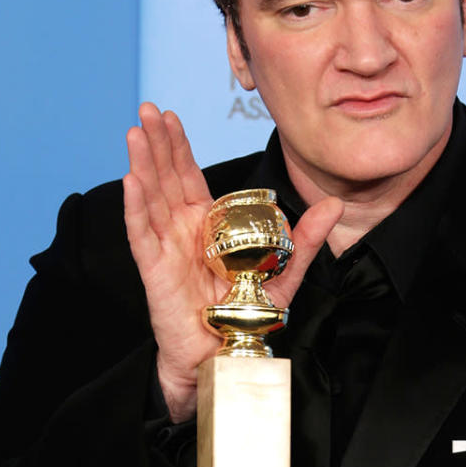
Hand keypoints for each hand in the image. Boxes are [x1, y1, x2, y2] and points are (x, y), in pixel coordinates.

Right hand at [123, 103, 341, 420]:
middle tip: (147, 109)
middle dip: (156, 143)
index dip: (179, 147)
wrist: (221, 358)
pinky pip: (142, 234)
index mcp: (206, 226)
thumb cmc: (244, 317)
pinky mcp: (155, 271)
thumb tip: (334, 204)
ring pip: (150, 198)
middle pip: (166, 178)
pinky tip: (131, 178)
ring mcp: (165, 249)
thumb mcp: (283, 273)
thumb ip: (306, 240)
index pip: (189, 177)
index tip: (171, 116)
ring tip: (135, 130)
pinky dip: (135, 206)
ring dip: (142, 163)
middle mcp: (182, 232)